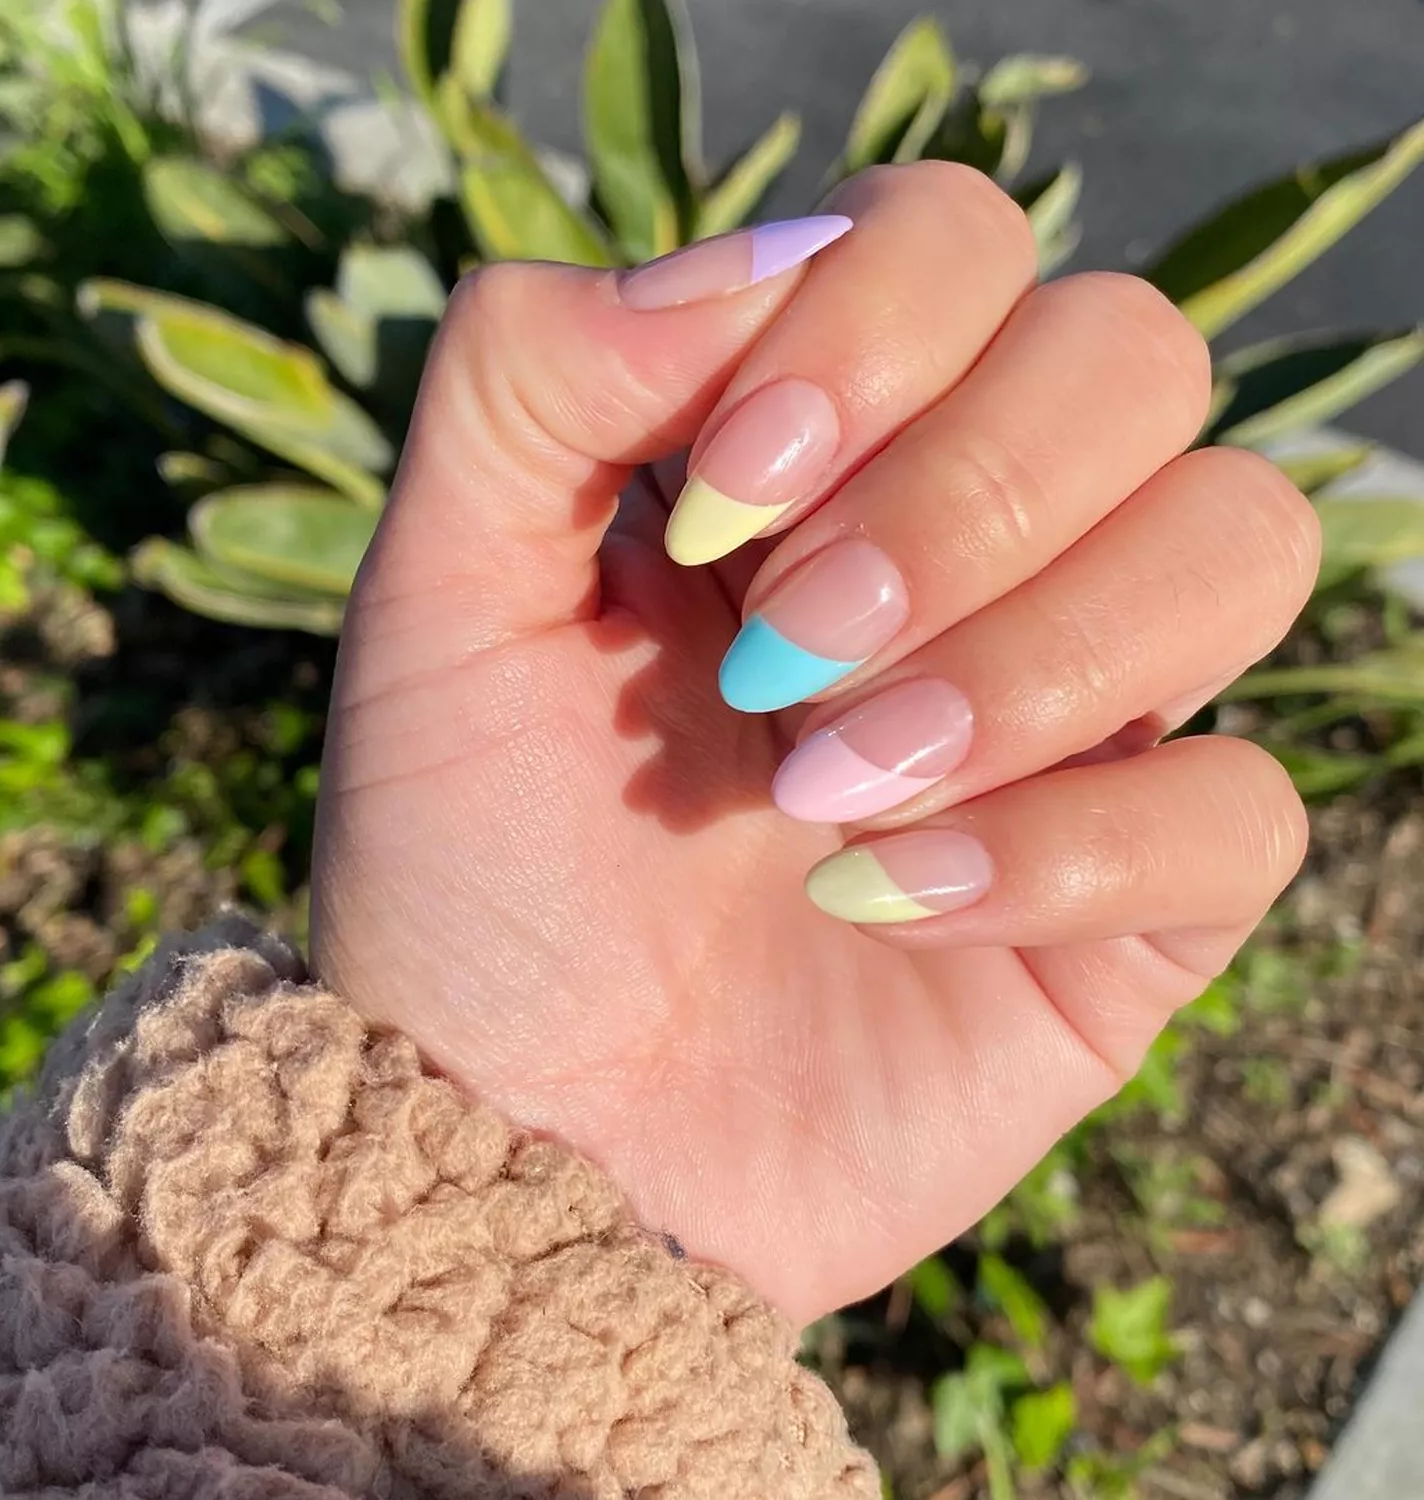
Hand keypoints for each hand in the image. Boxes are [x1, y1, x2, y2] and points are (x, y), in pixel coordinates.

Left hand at [310, 163, 1315, 1323]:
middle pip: (1132, 360)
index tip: (728, 490)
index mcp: (817, 453)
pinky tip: (894, 902)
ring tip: (826, 794)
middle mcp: (970, 554)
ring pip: (1237, 545)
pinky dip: (1073, 845)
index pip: (962, 242)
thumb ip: (532, 376)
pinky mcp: (1131, 899)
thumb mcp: (438, 596)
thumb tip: (762, 254)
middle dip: (964, 496)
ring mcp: (1071, 720)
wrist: (521, 1126)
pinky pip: (1239, 808)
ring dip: (1030, 657)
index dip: (874, 328)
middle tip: (785, 655)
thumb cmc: (469, 864)